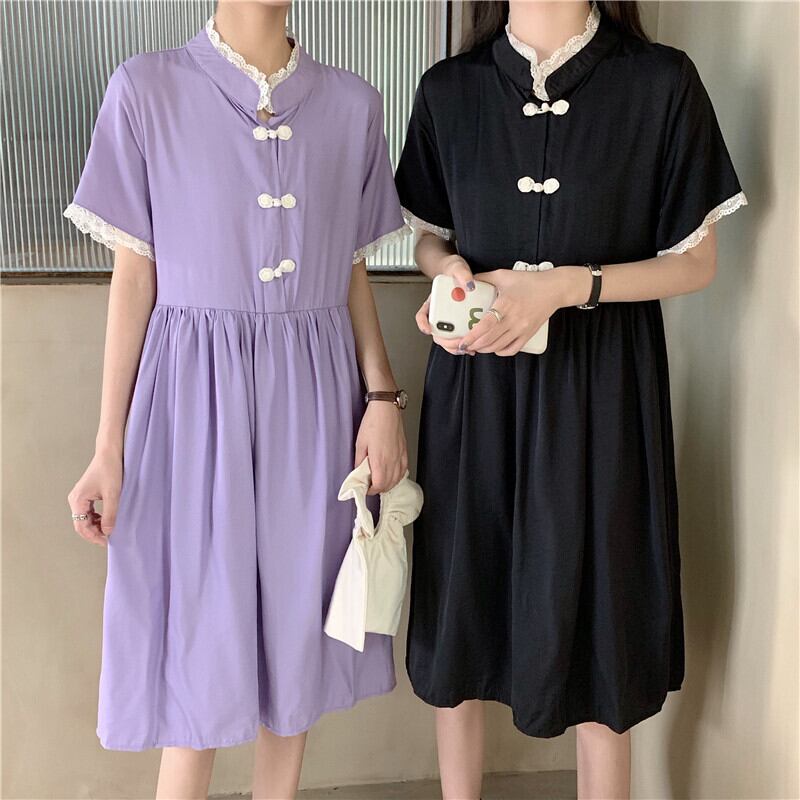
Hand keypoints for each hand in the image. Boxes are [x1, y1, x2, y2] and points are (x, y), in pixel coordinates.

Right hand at [67, 448, 122, 545]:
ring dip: (95, 527)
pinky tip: (107, 520)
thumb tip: (108, 532)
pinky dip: (96, 519)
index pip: (82, 526)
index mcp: (77, 500)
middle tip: (108, 540)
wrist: (110, 453)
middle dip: (94, 533)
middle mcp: (75, 500)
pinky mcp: (85, 495)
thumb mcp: (113, 494)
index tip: (106, 542)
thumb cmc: (110, 470)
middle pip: (81, 524)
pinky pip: (88, 512)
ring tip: (109, 531)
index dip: (94, 536)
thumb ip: (110, 514)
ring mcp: (79, 497)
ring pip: (84, 519)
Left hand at [355, 400, 408, 494]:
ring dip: (389, 484)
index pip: (379, 485)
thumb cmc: (373, 422)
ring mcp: (400, 456)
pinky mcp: (404, 451)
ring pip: (397, 479)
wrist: (386, 409)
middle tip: (371, 485)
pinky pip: (404, 470)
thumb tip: (358, 471)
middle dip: (379, 489)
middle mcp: (392, 461)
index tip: (366, 488)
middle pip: (389, 485)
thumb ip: (359, 460)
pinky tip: (392, 474)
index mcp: (380, 460)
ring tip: (380, 481)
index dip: (372, 490)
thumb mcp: (360, 443)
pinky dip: (398, 476)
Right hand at [415, 254, 476, 354]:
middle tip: (458, 342)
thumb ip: (461, 273)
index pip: (422, 314)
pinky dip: (464, 344)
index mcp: (433, 301)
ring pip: (446, 340)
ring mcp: (448, 320)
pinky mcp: (459, 324)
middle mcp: (439, 313)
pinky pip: (457, 338)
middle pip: (435, 333)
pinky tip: (473, 346)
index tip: (428, 329)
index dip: (423, 323)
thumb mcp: (457, 267)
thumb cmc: (455, 271)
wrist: (462, 274)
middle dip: (445, 341)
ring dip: (454, 347)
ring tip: (466, 348)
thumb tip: (468, 283)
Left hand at [457, 266, 590, 355]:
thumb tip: (467, 281)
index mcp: (506, 305)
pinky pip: (512, 349)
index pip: (485, 326)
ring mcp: (522, 329)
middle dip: (474, 346)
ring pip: (499, 346)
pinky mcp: (529, 334)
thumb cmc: (529, 281)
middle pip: (489, 340)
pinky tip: (493, 348)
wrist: (554, 289)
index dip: (471, 337)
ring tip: (475, 346)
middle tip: (463, 345)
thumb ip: (484, 278)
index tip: (462, 341)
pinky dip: (500, 351)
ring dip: (484, 349)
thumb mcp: (504, 275)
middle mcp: (514, 320)